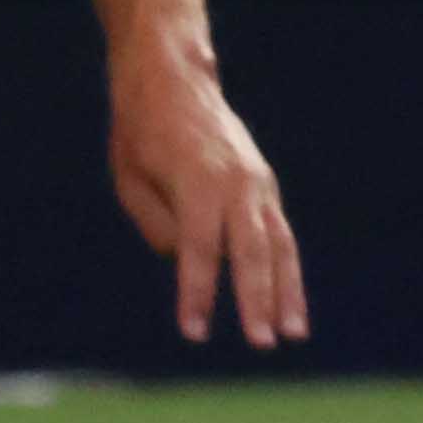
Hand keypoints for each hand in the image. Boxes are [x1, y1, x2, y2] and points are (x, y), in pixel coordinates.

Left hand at [112, 52, 307, 349]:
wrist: (174, 79)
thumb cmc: (142, 133)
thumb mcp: (130, 180)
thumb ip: (158, 226)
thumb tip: (186, 262)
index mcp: (197, 180)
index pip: (199, 250)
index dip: (197, 293)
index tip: (194, 332)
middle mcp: (236, 182)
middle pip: (251, 252)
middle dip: (257, 300)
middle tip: (260, 343)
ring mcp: (257, 183)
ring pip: (279, 246)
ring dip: (287, 292)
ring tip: (292, 335)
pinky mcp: (265, 187)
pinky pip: (281, 236)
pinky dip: (288, 273)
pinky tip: (290, 308)